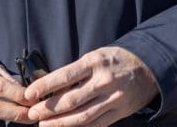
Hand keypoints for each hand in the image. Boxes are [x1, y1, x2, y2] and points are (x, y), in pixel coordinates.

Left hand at [24, 46, 156, 126]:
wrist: (147, 68)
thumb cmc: (112, 60)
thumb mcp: (93, 57)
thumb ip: (75, 72)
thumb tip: (50, 87)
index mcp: (93, 63)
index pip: (64, 76)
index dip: (44, 86)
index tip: (29, 93)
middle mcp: (103, 82)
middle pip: (72, 100)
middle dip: (49, 109)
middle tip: (32, 114)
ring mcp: (113, 99)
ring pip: (83, 116)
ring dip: (61, 123)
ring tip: (44, 125)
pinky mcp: (120, 112)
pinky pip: (97, 124)